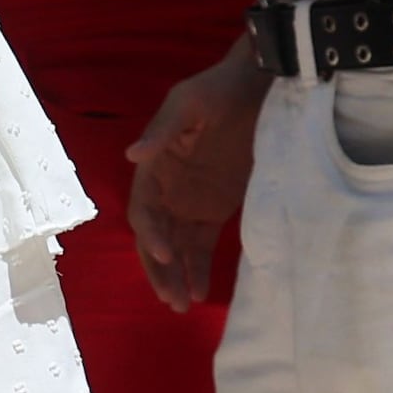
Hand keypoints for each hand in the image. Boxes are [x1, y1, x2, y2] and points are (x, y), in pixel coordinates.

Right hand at [128, 48, 269, 309]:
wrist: (260, 87)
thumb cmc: (218, 89)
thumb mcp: (187, 103)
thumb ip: (162, 131)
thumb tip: (132, 156)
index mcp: (154, 167)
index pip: (145, 209)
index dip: (151, 234)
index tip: (166, 254)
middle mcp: (167, 190)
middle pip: (155, 238)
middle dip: (159, 269)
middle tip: (170, 297)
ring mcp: (191, 202)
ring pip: (176, 248)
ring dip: (175, 276)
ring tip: (182, 305)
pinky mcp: (216, 209)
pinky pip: (201, 246)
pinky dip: (198, 268)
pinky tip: (200, 292)